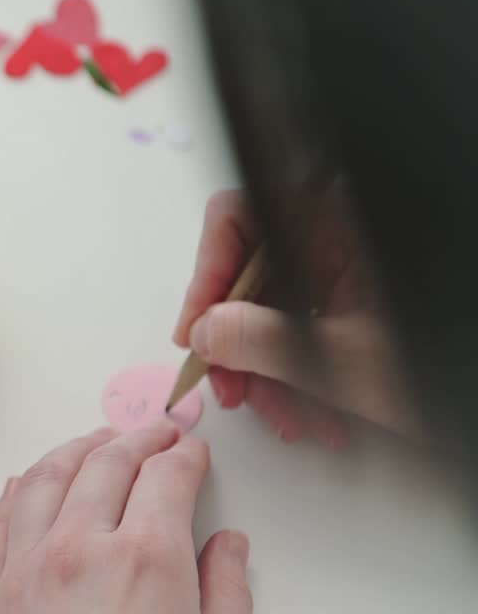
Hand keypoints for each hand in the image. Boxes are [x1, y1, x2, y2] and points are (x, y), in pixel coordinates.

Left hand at [0, 423, 251, 613]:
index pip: (167, 477)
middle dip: (138, 439)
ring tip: (95, 442)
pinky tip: (24, 483)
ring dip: (75, 449)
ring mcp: (23, 566)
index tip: (192, 452)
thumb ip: (225, 592)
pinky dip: (16, 491)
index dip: (184, 456)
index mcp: (145, 559)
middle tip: (155, 432)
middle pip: (107, 462)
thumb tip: (229, 546)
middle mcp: (78, 547)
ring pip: (45, 477)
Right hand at [173, 190, 417, 443]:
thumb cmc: (442, 365)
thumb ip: (262, 341)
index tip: (195, 333)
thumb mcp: (345, 361)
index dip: (204, 274)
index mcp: (335, 219)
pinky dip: (303, 372)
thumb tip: (204, 331)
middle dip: (236, 339)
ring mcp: (352, 268)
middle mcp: (338, 233)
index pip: (237, 216)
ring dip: (269, 369)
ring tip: (285, 420)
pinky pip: (308, 326)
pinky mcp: (363, 302)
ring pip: (277, 306)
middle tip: (231, 392)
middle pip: (251, 269)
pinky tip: (317, 417)